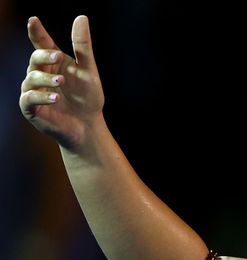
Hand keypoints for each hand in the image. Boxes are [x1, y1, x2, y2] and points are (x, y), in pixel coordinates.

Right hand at [19, 16, 104, 149]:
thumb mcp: (88, 70)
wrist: (87, 125)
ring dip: (46, 79)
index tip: (34, 20)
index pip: (42, 43)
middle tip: (57, 56)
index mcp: (53, 62)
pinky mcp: (30, 108)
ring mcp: (33, 90)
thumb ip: (83, 46)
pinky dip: (41, 96)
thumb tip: (81, 17)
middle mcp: (40, 74)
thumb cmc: (87, 97)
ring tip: (61, 82)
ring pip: (31, 79)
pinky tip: (55, 98)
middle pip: (35, 59)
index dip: (36, 32)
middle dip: (44, 56)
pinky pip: (29, 98)